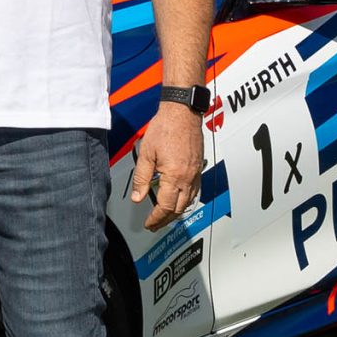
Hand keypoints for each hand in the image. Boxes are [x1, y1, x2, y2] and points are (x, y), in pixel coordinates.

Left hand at [130, 102, 205, 230]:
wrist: (182, 112)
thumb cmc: (165, 127)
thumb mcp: (146, 154)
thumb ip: (141, 178)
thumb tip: (138, 197)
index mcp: (174, 175)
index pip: (165, 206)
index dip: (156, 218)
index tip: (148, 223)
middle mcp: (188, 177)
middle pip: (179, 208)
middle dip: (166, 220)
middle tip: (155, 224)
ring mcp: (196, 173)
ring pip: (189, 201)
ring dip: (177, 212)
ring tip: (165, 216)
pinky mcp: (199, 167)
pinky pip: (195, 191)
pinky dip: (186, 200)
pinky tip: (179, 200)